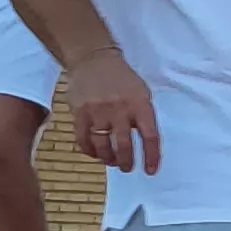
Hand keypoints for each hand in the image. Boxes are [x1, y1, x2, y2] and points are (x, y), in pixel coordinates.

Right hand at [63, 49, 162, 173]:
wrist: (94, 60)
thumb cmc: (122, 79)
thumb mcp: (142, 92)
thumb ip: (143, 116)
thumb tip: (146, 143)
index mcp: (140, 104)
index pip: (150, 136)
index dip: (151, 156)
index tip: (151, 171)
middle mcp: (120, 109)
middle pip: (124, 145)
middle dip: (126, 161)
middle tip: (127, 167)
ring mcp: (98, 112)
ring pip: (103, 145)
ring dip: (108, 158)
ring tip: (111, 161)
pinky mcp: (79, 113)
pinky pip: (83, 139)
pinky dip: (90, 150)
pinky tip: (94, 153)